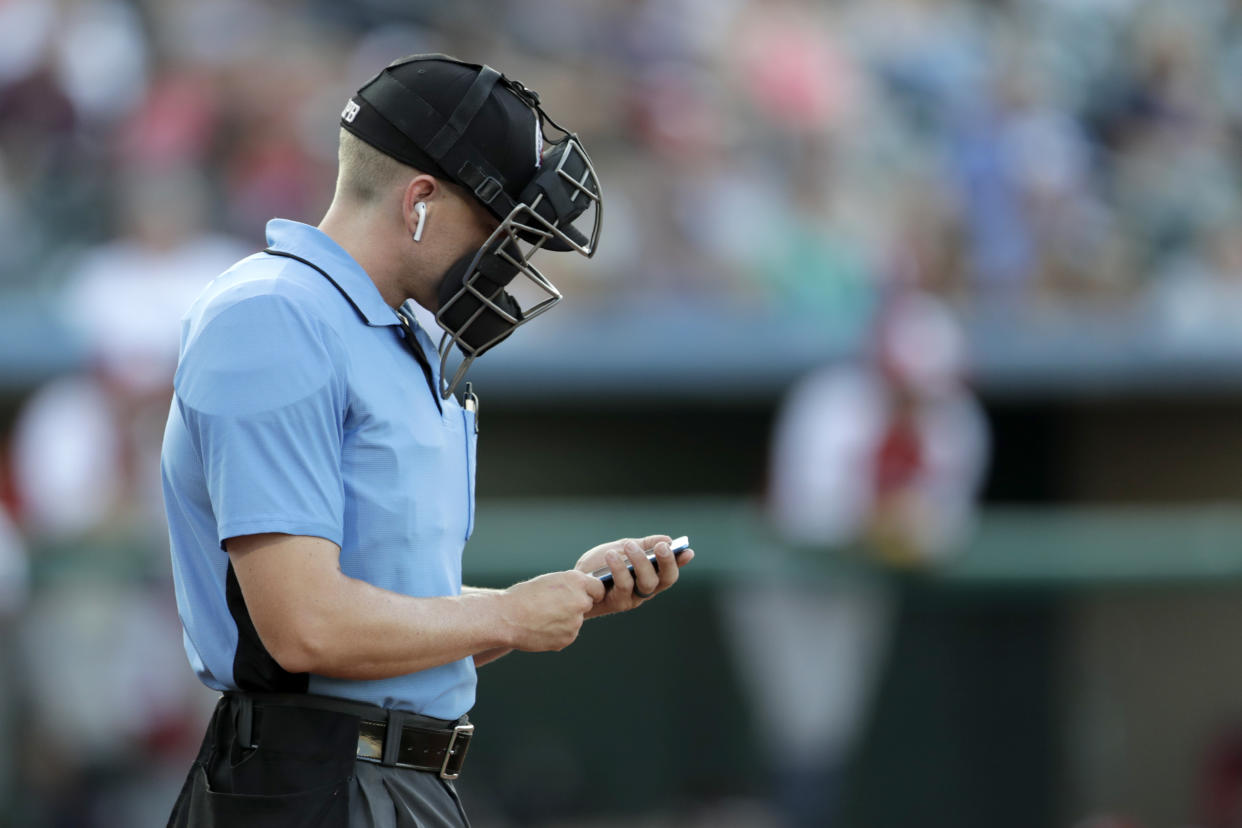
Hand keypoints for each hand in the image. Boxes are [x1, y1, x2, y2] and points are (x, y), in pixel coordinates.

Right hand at [500, 570, 605, 651]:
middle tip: (554, 606)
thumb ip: (570, 587)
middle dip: (575, 606)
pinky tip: (542, 627)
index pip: (598, 588)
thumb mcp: (550, 581)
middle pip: (587, 604)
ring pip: (576, 621)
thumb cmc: (524, 596)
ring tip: (543, 617)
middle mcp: (580, 601)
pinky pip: (568, 634)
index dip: (589, 591)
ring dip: (565, 620)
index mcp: (576, 581)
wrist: (507, 617)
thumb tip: (583, 595)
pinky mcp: (568, 638)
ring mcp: (575, 622)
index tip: (581, 594)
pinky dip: (558, 632)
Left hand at [575, 535, 693, 617]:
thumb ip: (645, 544)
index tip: (687, 551)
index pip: (671, 570)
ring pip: (646, 583)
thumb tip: (668, 540)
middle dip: (666, 562)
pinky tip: (611, 554)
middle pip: (665, 579)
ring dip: (640, 562)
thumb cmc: (601, 564)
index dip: (680, 562)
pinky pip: (623, 586)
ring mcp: (633, 598)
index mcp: (651, 575)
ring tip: (629, 545)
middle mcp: (646, 590)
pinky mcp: (617, 603)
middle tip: (661, 547)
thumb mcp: (623, 548)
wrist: (574, 581)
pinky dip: (619, 568)